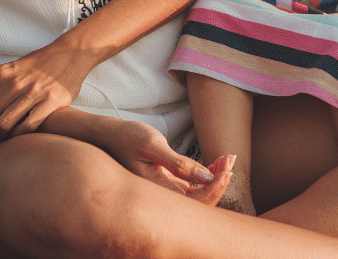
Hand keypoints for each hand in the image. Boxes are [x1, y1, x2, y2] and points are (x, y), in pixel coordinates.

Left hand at [0, 46, 89, 145]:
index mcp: (0, 75)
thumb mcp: (3, 73)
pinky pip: (27, 127)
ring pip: (4, 125)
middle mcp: (14, 83)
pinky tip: (16, 136)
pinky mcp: (51, 101)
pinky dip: (17, 136)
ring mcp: (33, 92)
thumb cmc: (32, 68)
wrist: (68, 55)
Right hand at [101, 119, 233, 204]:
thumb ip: (179, 164)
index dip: (216, 187)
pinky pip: (192, 187)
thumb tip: (206, 178)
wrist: (108, 135)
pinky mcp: (168, 183)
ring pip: (198, 194)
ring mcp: (166, 190)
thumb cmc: (126, 137)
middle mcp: (163, 196)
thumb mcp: (152, 145)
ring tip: (225, 158)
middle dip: (220, 182)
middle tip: (230, 159)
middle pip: (201, 202)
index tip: (226, 167)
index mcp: (157, 191)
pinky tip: (214, 164)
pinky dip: (206, 176)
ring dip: (215, 179)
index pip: (197, 201)